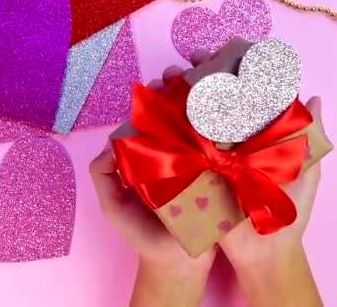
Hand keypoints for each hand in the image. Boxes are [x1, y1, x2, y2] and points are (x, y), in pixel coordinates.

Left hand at [89, 65, 215, 305]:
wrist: (177, 264)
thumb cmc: (143, 235)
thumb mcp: (113, 205)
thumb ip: (102, 175)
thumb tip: (112, 142)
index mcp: (156, 155)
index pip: (158, 116)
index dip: (160, 95)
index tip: (164, 80)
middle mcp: (180, 154)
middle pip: (183, 113)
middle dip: (186, 88)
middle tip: (189, 71)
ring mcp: (203, 164)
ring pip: (206, 124)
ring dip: (210, 99)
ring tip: (213, 79)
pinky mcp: (223, 176)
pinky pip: (227, 148)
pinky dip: (231, 127)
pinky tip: (234, 107)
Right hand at [183, 37, 324, 306]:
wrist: (265, 252)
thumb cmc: (289, 212)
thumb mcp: (306, 171)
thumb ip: (311, 136)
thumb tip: (317, 97)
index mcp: (255, 135)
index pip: (240, 93)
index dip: (228, 69)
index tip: (216, 51)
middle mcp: (230, 141)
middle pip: (209, 100)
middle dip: (194, 77)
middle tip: (182, 63)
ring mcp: (209, 157)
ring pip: (189, 118)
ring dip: (174, 95)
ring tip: (163, 80)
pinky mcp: (193, 175)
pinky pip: (176, 147)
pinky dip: (163, 127)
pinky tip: (153, 110)